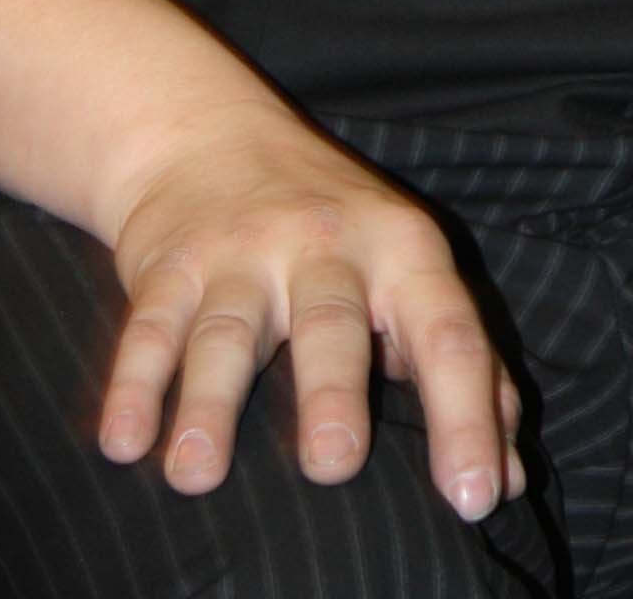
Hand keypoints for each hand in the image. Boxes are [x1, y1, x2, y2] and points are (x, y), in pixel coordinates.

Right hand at [95, 100, 525, 514]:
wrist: (208, 134)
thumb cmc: (335, 232)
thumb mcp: (408, 274)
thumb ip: (463, 369)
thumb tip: (509, 476)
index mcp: (402, 251)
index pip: (446, 335)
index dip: (466, 415)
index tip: (474, 499)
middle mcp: (325, 245)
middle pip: (332, 322)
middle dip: (332, 391)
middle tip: (335, 463)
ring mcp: (241, 251)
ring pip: (228, 328)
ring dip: (209, 403)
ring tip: (194, 475)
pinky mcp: (168, 262)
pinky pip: (149, 326)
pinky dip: (132, 384)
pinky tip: (123, 443)